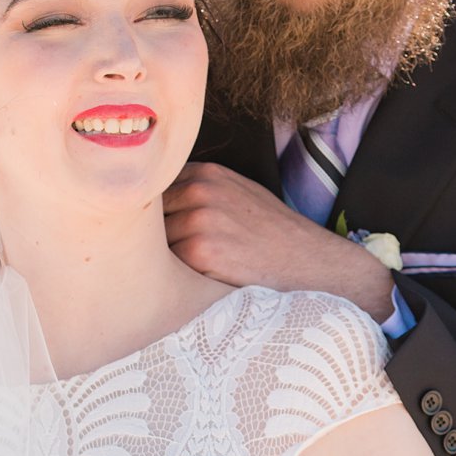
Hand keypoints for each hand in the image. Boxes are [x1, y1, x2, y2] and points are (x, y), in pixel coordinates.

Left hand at [163, 163, 394, 322]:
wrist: (309, 263)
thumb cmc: (272, 235)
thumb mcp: (239, 195)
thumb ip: (199, 191)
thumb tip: (153, 204)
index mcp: (207, 174)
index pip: (152, 190)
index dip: (151, 216)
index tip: (154, 234)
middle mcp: (200, 190)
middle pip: (146, 217)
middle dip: (151, 238)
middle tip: (165, 258)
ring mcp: (198, 219)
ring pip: (152, 242)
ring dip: (160, 260)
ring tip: (187, 272)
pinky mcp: (199, 251)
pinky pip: (165, 265)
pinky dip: (172, 276)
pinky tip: (195, 281)